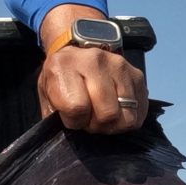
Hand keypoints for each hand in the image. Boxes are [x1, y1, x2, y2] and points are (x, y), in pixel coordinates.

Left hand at [37, 4, 146, 134]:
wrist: (77, 50)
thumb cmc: (60, 78)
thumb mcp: (46, 93)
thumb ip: (54, 114)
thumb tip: (72, 134)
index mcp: (64, 65)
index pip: (78, 108)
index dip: (74, 121)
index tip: (72, 117)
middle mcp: (95, 61)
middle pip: (107, 113)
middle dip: (96, 125)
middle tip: (89, 118)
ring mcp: (119, 66)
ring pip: (126, 116)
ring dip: (113, 124)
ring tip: (102, 115)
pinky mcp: (137, 75)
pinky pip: (139, 113)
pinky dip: (127, 119)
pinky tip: (115, 111)